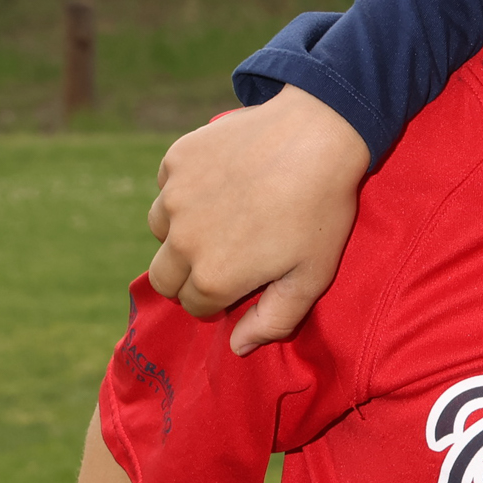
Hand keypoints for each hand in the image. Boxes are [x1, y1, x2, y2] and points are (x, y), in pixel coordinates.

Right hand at [147, 89, 368, 353]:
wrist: (317, 135)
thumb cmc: (321, 212)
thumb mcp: (311, 278)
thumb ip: (273, 321)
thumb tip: (238, 348)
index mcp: (212, 278)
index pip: (196, 306)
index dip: (222, 297)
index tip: (248, 278)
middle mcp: (181, 241)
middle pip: (164, 278)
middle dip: (190, 276)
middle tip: (230, 254)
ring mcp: (173, 197)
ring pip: (161, 230)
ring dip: (184, 232)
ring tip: (230, 215)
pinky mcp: (174, 160)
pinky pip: (168, 187)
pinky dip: (187, 190)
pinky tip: (227, 181)